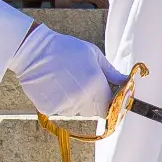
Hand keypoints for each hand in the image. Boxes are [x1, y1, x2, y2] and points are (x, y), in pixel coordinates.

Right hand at [10, 25, 126, 118]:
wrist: (34, 51)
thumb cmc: (66, 49)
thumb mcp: (93, 55)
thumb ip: (111, 72)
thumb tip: (127, 82)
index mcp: (96, 84)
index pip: (109, 106)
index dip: (109, 103)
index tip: (105, 97)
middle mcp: (81, 98)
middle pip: (93, 111)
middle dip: (92, 102)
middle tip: (81, 84)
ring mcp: (64, 104)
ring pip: (76, 111)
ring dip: (75, 102)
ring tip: (65, 82)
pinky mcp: (48, 108)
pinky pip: (60, 110)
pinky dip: (59, 102)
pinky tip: (54, 86)